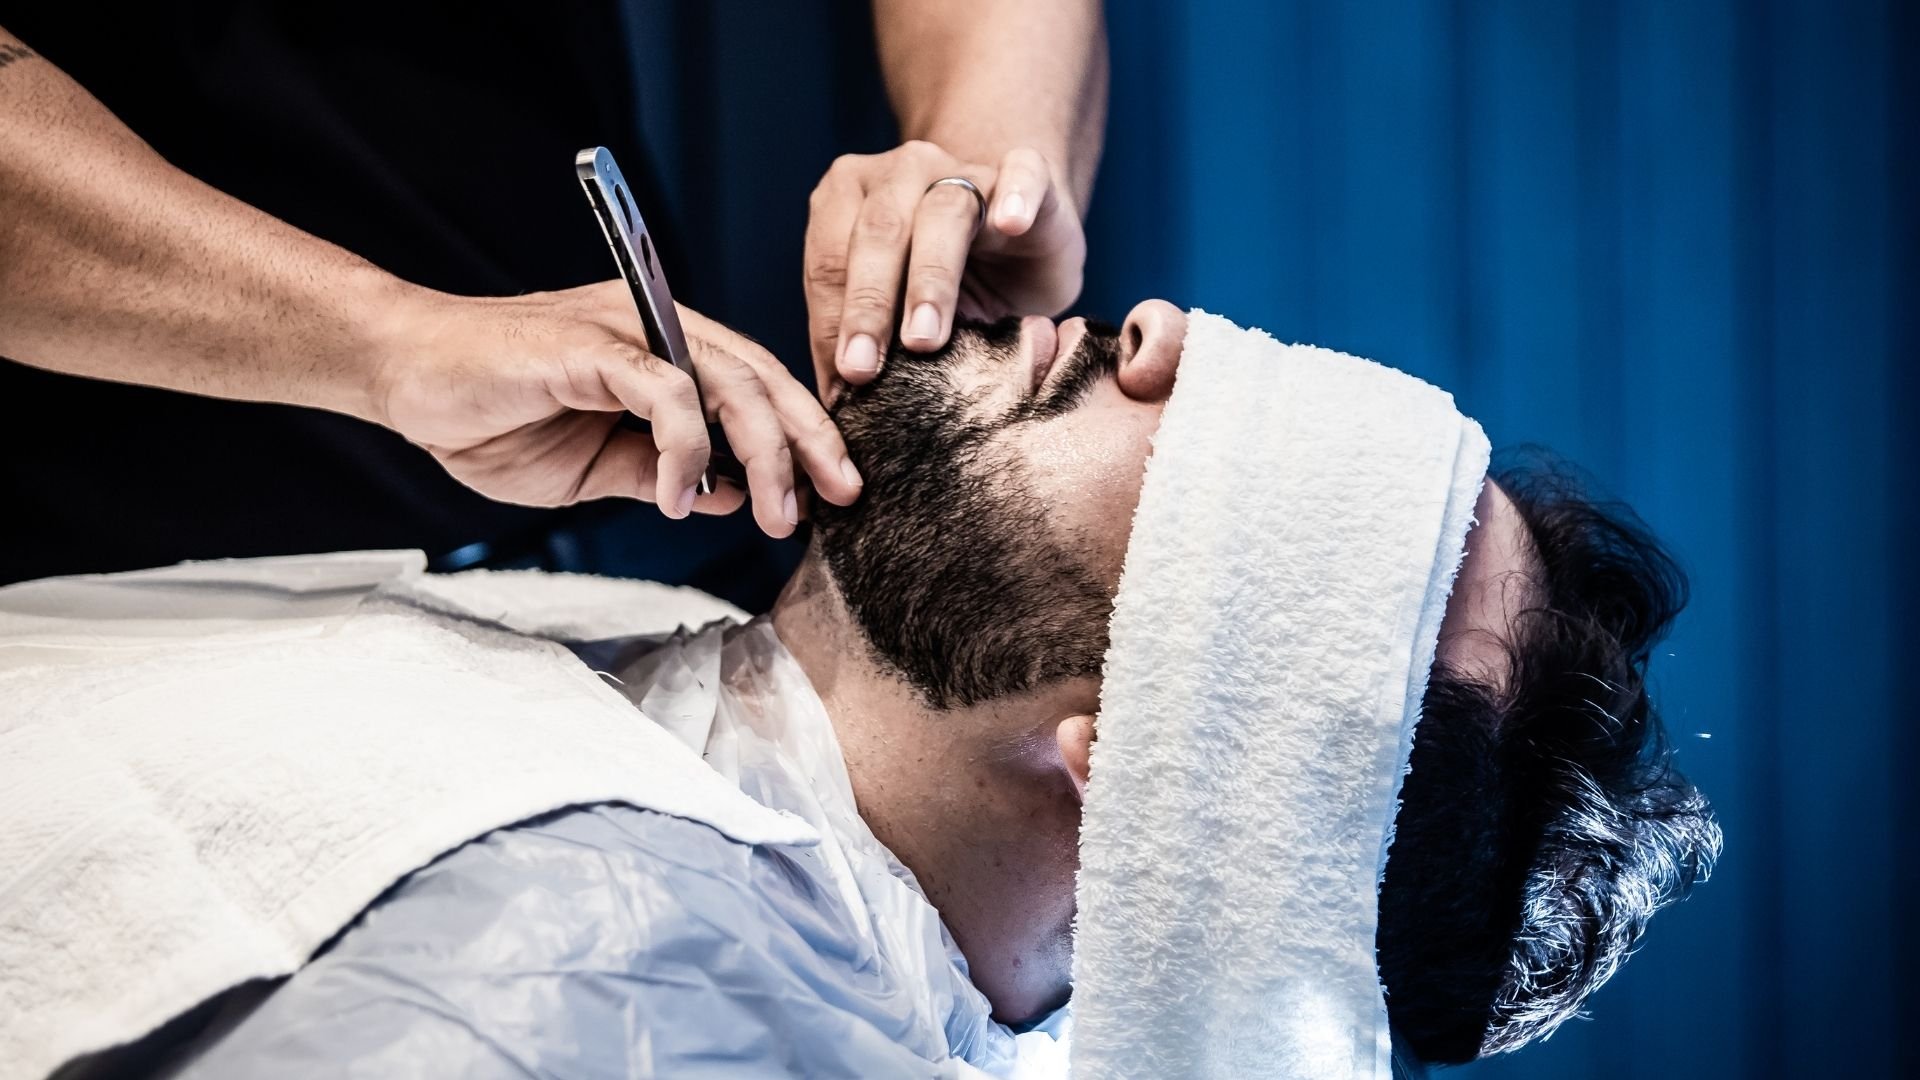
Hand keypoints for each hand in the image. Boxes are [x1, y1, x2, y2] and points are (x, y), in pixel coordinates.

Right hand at [371, 281, 862, 537]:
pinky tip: (678, 497)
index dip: (804, 439)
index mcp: (668, 353)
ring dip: (764, 452)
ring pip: (730, 382)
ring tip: (773, 515)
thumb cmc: (492, 417)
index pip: (759, 389)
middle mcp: (659, 328)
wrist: (406, 376)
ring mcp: (627, 330)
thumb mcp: (594, 468)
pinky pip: (666, 390)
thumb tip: (732, 494)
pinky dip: (684, 447)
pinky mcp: (591, 343)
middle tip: (838, 502)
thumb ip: (661, 471)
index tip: (833, 497)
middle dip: (811, 443)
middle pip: (763, 380)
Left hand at [804, 140, 1086, 398]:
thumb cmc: (947, 284)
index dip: (830, 323)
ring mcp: (966, 169)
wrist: (1019, 245)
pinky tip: (1012, 224)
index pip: (829, 260)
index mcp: (849, 197)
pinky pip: (1023, 173)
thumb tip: (834, 406)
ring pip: (943, 212)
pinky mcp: (1029, 177)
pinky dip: (1016, 195)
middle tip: (862, 368)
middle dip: (867, 305)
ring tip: (923, 338)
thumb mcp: (895, 313)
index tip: (839, 382)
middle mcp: (901, 172)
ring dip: (930, 278)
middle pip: (877, 233)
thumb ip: (862, 340)